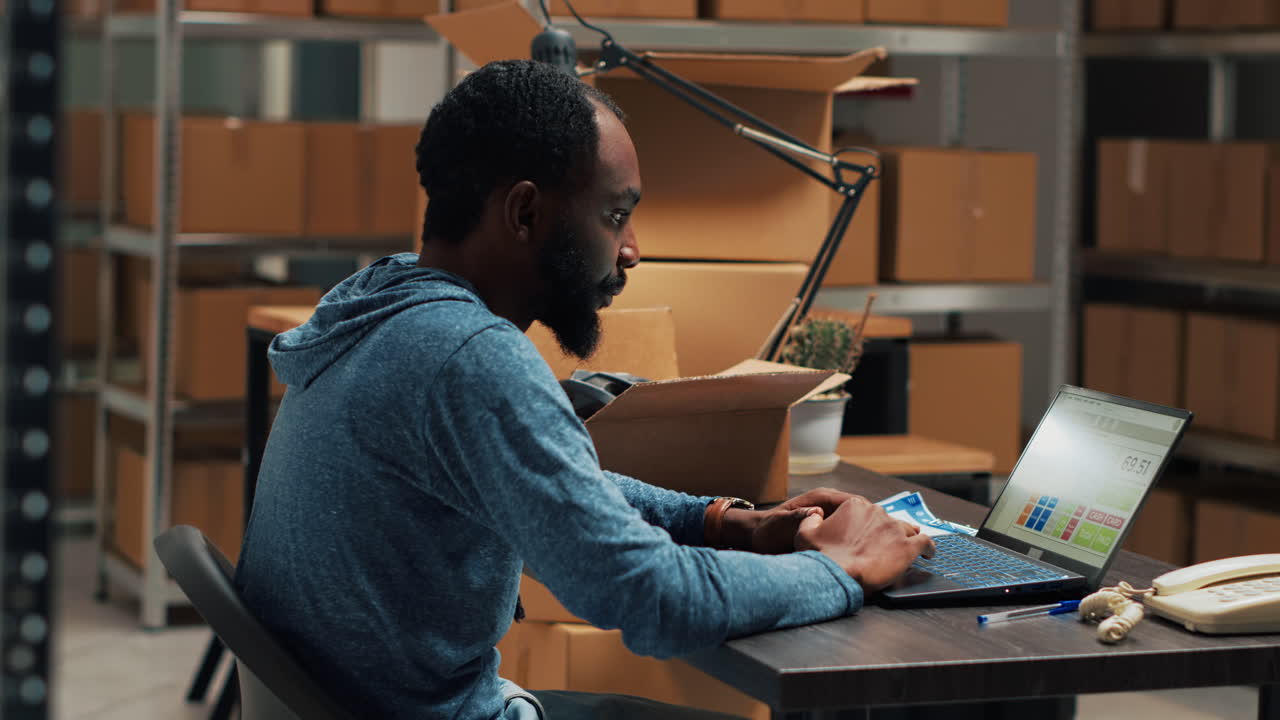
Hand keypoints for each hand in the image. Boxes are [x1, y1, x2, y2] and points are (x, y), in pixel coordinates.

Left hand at [720, 488, 866, 553]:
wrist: (759, 542)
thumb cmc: (768, 530)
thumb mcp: (781, 523)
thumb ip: (798, 517)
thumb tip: (816, 513)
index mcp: (821, 499)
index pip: (853, 502)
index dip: (865, 516)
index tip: (873, 532)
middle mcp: (829, 508)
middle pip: (859, 517)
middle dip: (866, 531)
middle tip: (874, 549)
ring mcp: (830, 522)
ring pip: (854, 530)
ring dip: (859, 542)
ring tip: (867, 557)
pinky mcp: (829, 535)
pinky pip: (846, 540)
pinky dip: (850, 550)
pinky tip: (855, 562)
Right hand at [794, 497, 934, 592]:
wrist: (835, 573)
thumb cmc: (819, 555)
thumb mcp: (805, 532)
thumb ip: (811, 519)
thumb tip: (816, 514)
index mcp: (855, 505)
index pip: (867, 512)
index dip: (868, 524)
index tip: (867, 534)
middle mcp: (878, 512)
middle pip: (887, 520)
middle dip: (886, 532)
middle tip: (884, 546)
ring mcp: (895, 529)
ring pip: (908, 530)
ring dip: (909, 537)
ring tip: (910, 546)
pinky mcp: (907, 548)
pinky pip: (926, 544)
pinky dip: (929, 548)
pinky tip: (929, 554)